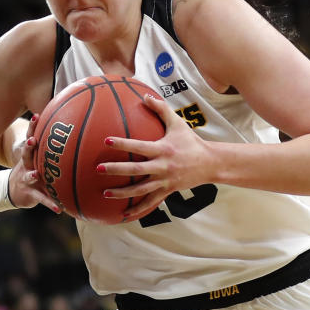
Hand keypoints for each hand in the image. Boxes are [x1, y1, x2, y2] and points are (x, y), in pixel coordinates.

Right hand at [9, 113, 60, 212]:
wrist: (12, 191)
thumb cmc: (31, 171)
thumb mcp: (38, 159)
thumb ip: (52, 149)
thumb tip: (76, 132)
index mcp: (31, 155)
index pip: (30, 137)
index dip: (33, 127)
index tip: (37, 116)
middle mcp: (26, 165)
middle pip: (26, 154)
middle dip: (29, 147)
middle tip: (32, 141)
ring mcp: (26, 179)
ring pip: (29, 175)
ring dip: (32, 174)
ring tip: (36, 174)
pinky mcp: (30, 193)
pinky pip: (41, 198)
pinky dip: (50, 203)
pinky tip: (59, 209)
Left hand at [97, 94, 213, 219]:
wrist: (210, 163)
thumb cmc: (190, 141)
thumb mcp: (177, 123)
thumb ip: (161, 109)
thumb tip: (145, 95)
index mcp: (163, 149)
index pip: (139, 146)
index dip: (123, 144)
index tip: (106, 141)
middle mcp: (163, 166)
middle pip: (137, 170)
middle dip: (117, 170)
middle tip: (99, 169)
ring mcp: (165, 180)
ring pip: (141, 189)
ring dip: (123, 193)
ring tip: (105, 193)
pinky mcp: (168, 191)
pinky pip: (151, 202)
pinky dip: (138, 209)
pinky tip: (124, 213)